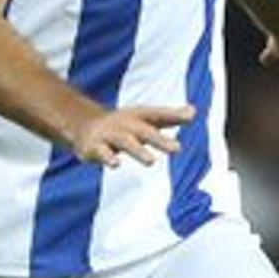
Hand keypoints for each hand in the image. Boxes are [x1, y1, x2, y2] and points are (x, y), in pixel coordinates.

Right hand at [67, 102, 193, 168]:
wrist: (84, 127)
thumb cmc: (124, 125)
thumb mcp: (145, 119)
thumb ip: (169, 117)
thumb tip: (193, 112)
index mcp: (139, 116)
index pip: (158, 114)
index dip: (174, 115)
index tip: (191, 116)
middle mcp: (126, 124)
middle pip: (145, 131)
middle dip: (159, 140)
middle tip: (177, 149)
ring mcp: (110, 135)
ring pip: (125, 142)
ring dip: (138, 151)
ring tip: (151, 161)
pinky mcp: (95, 147)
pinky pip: (102, 153)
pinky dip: (108, 158)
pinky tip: (115, 165)